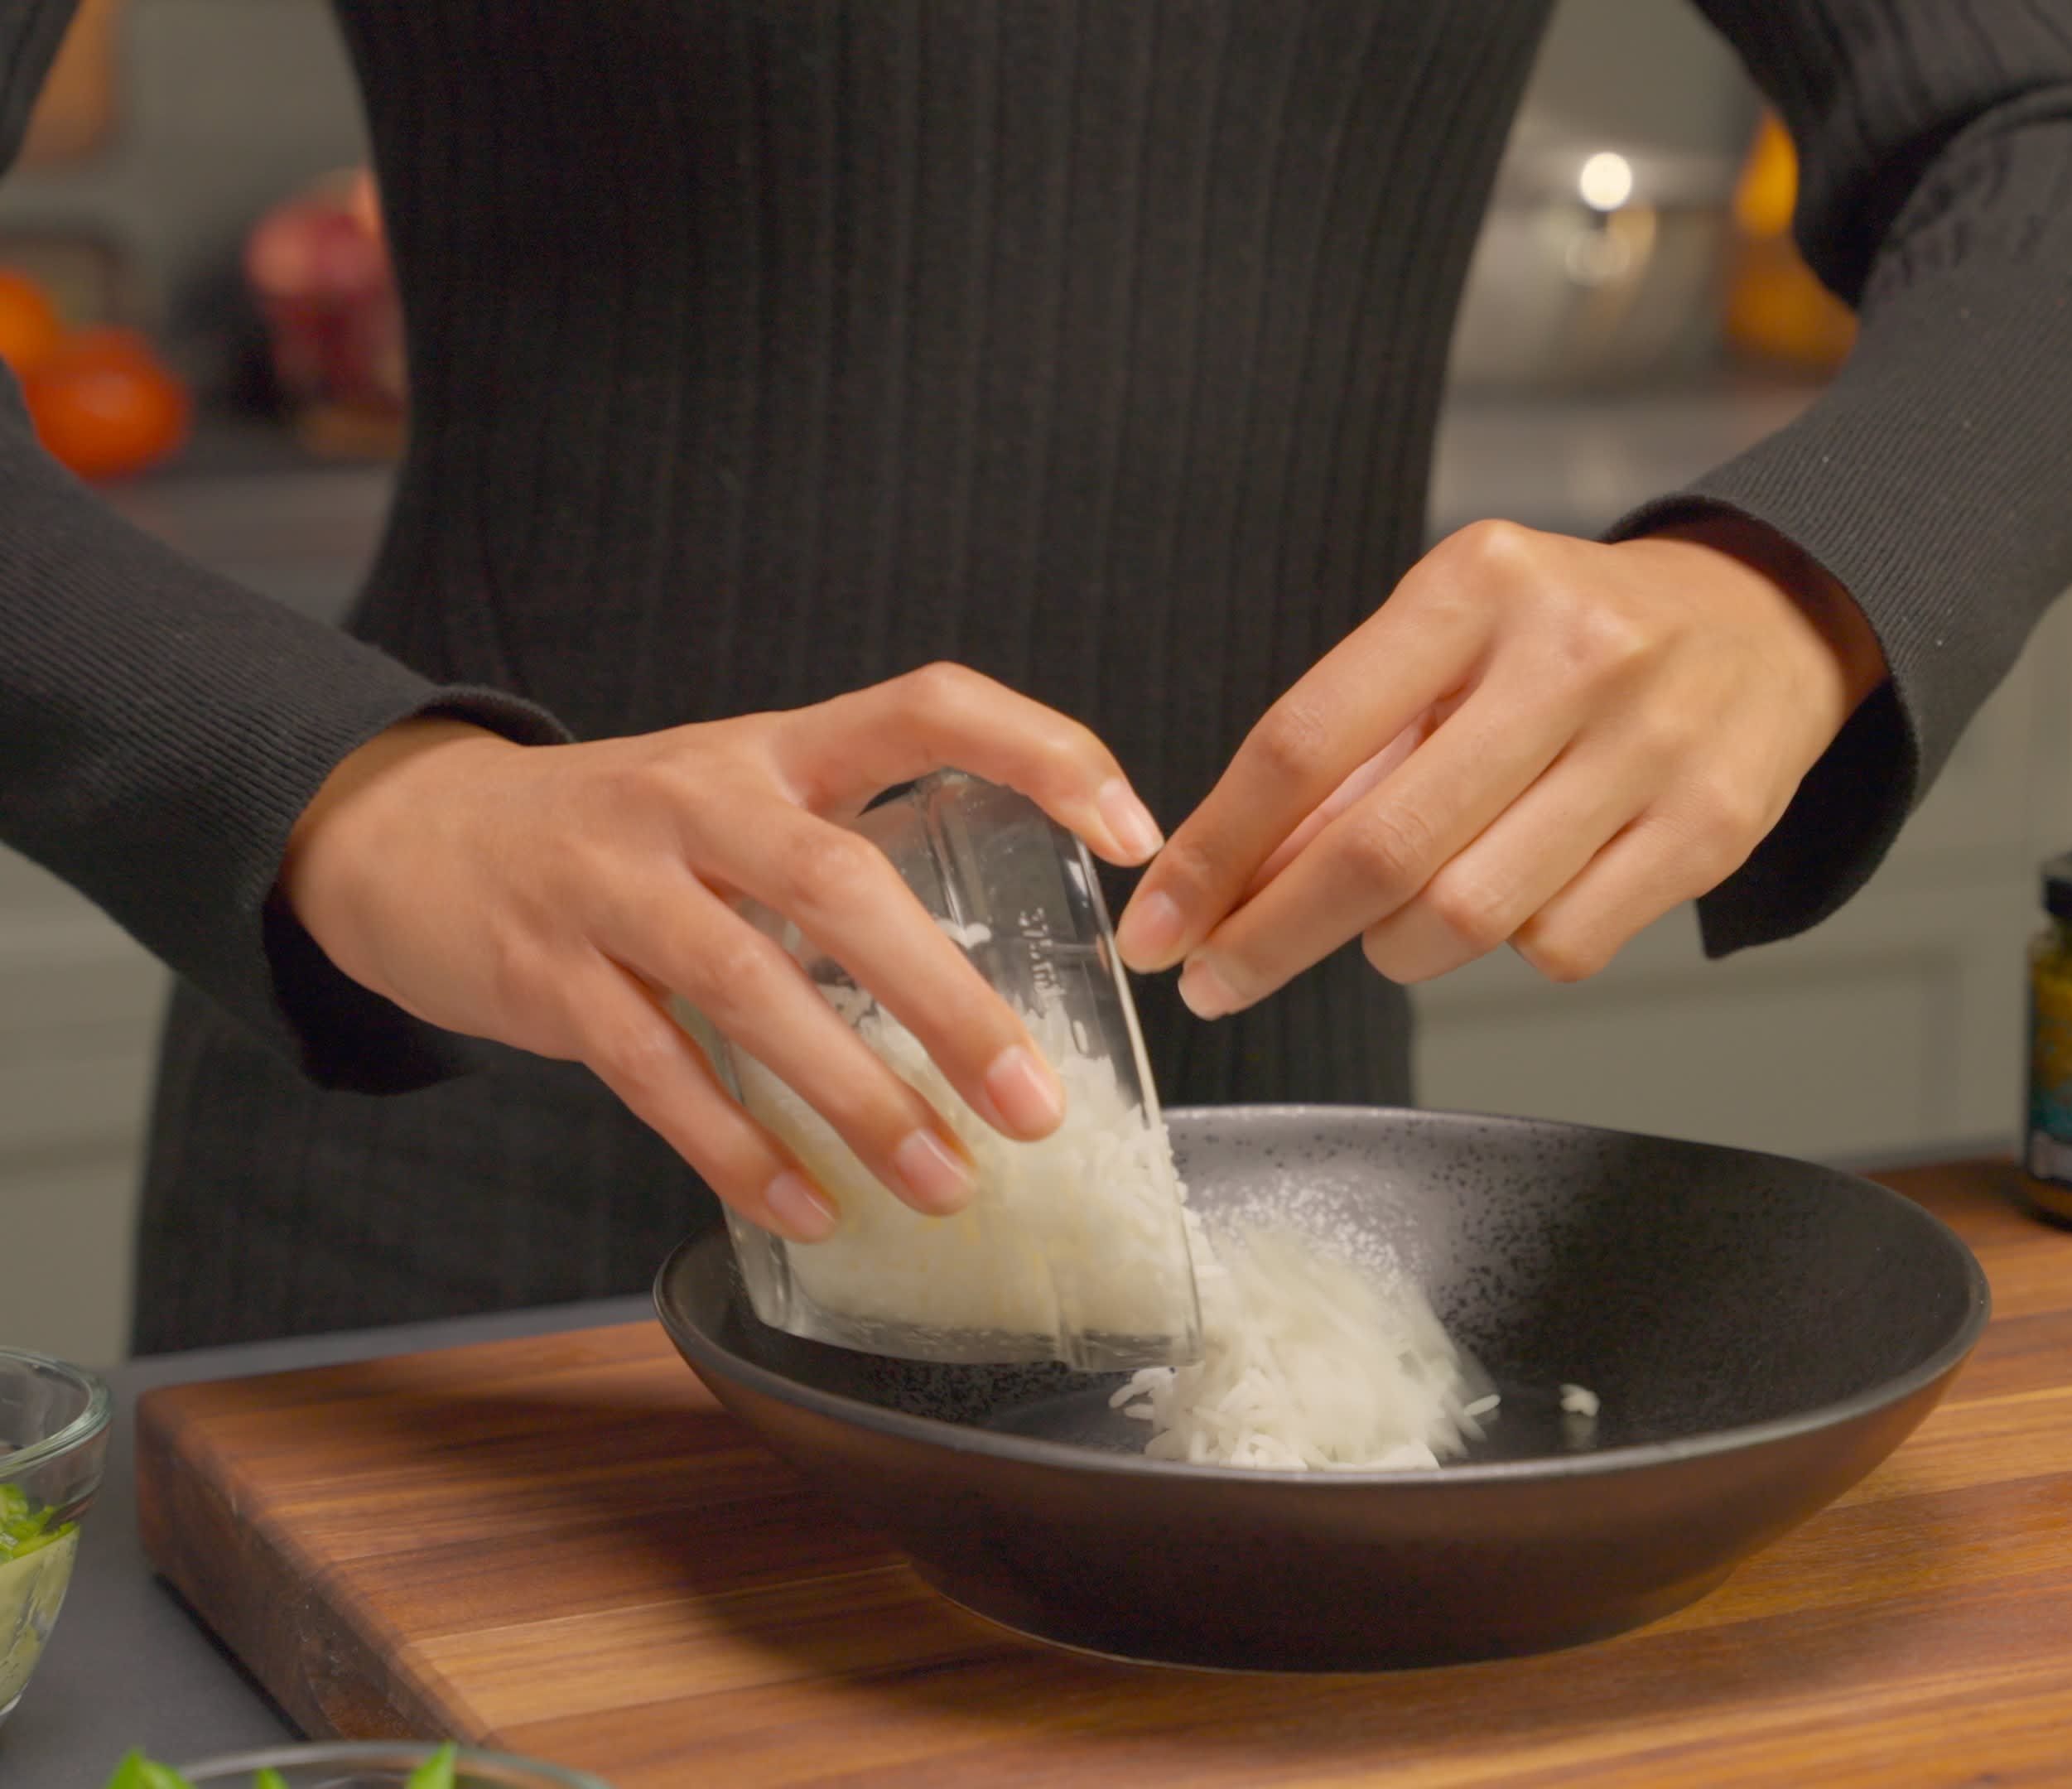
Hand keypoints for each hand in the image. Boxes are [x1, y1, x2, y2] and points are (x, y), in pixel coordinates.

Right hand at [281, 664, 1165, 1241]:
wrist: (411, 836)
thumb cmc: (624, 836)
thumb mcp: (740, 801)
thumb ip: (852, 857)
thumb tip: (1002, 977)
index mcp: (777, 746)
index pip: (930, 705)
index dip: (1043, 751)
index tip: (1135, 833)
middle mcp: (700, 796)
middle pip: (844, 886)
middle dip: (950, 1005)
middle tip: (1036, 1105)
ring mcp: (614, 882)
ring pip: (754, 990)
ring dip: (859, 1101)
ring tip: (946, 1184)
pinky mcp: (545, 971)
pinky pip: (657, 1072)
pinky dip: (738, 1149)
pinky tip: (809, 1208)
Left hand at [1116, 516, 1885, 1012]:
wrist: (1767, 621)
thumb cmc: (1572, 637)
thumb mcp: (1452, 640)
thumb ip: (1350, 751)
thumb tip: (1233, 882)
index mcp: (1476, 586)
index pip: (1306, 739)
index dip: (1217, 851)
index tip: (1157, 926)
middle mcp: (1569, 655)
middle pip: (1382, 848)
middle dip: (1273, 937)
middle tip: (1219, 981)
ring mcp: (1650, 744)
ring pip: (1469, 914)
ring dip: (1395, 948)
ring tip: (1388, 926)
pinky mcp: (1712, 826)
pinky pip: (1562, 945)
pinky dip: (1512, 949)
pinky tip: (1523, 894)